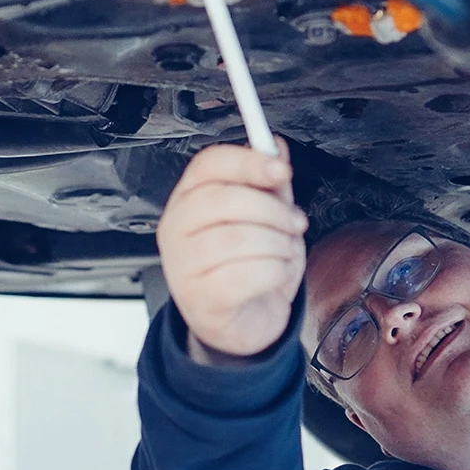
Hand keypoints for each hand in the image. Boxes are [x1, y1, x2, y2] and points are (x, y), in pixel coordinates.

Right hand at [156, 140, 305, 359]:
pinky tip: (274, 276)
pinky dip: (276, 273)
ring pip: (239, 237)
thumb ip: (267, 183)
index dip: (248, 161)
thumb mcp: (262, 219)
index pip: (208, 165)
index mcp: (186, 202)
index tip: (281, 170)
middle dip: (272, 209)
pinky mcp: (201, 299)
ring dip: (279, 245)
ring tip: (284, 253)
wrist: (241, 324)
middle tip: (293, 222)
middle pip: (224, 198)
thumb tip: (274, 145)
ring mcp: (183, 267)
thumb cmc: (248, 269)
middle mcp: (176, 231)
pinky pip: (249, 273)